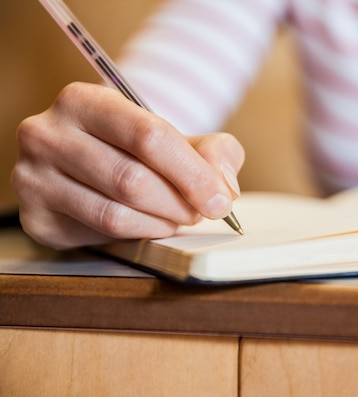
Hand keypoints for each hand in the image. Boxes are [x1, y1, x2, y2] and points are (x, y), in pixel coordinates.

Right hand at [11, 82, 243, 248]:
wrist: (90, 161)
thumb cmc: (136, 148)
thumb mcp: (177, 136)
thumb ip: (213, 151)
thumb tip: (224, 186)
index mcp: (83, 100)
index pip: (149, 136)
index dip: (193, 174)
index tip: (220, 199)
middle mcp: (46, 135)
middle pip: (133, 181)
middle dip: (179, 204)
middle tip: (199, 211)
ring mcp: (34, 178)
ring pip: (115, 215)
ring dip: (161, 224)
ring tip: (177, 218)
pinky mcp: (36, 218)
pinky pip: (99, 236)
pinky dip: (136, 236)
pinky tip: (148, 225)